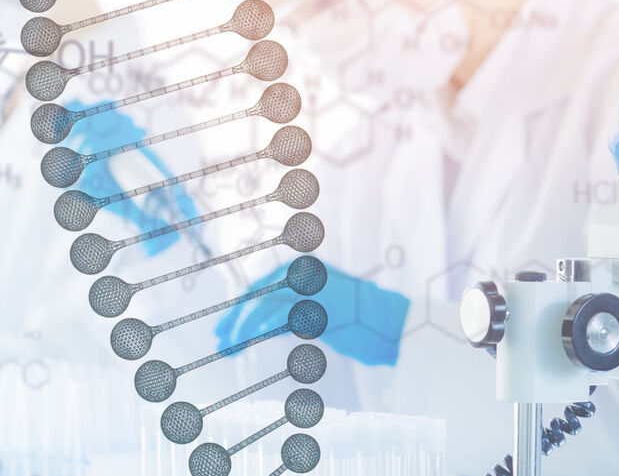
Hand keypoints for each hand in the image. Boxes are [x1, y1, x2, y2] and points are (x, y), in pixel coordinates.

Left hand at [213, 257, 409, 365]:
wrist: (397, 324)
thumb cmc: (366, 323)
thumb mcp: (327, 311)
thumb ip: (300, 310)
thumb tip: (269, 325)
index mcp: (309, 271)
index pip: (263, 285)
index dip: (241, 306)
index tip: (227, 328)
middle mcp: (307, 275)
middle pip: (258, 291)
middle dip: (235, 316)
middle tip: (221, 339)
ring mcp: (311, 289)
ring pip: (262, 303)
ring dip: (241, 326)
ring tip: (230, 347)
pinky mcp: (316, 306)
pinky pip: (278, 316)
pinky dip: (259, 328)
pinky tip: (249, 341)